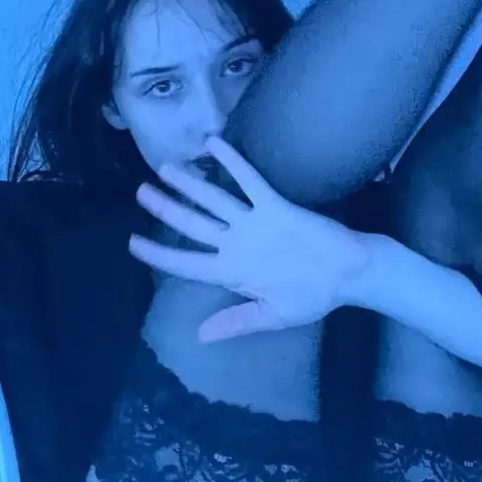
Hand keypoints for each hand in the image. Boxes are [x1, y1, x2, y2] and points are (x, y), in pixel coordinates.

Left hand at [128, 137, 369, 341]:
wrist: (349, 273)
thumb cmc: (314, 296)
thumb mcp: (274, 316)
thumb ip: (237, 321)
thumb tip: (200, 337)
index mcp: (232, 272)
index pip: (185, 262)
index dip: (157, 254)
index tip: (132, 244)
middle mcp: (237, 244)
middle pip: (192, 224)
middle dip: (165, 208)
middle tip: (140, 192)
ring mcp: (254, 223)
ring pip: (214, 200)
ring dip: (189, 183)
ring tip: (165, 167)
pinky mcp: (275, 207)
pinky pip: (249, 180)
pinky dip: (232, 162)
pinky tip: (214, 143)